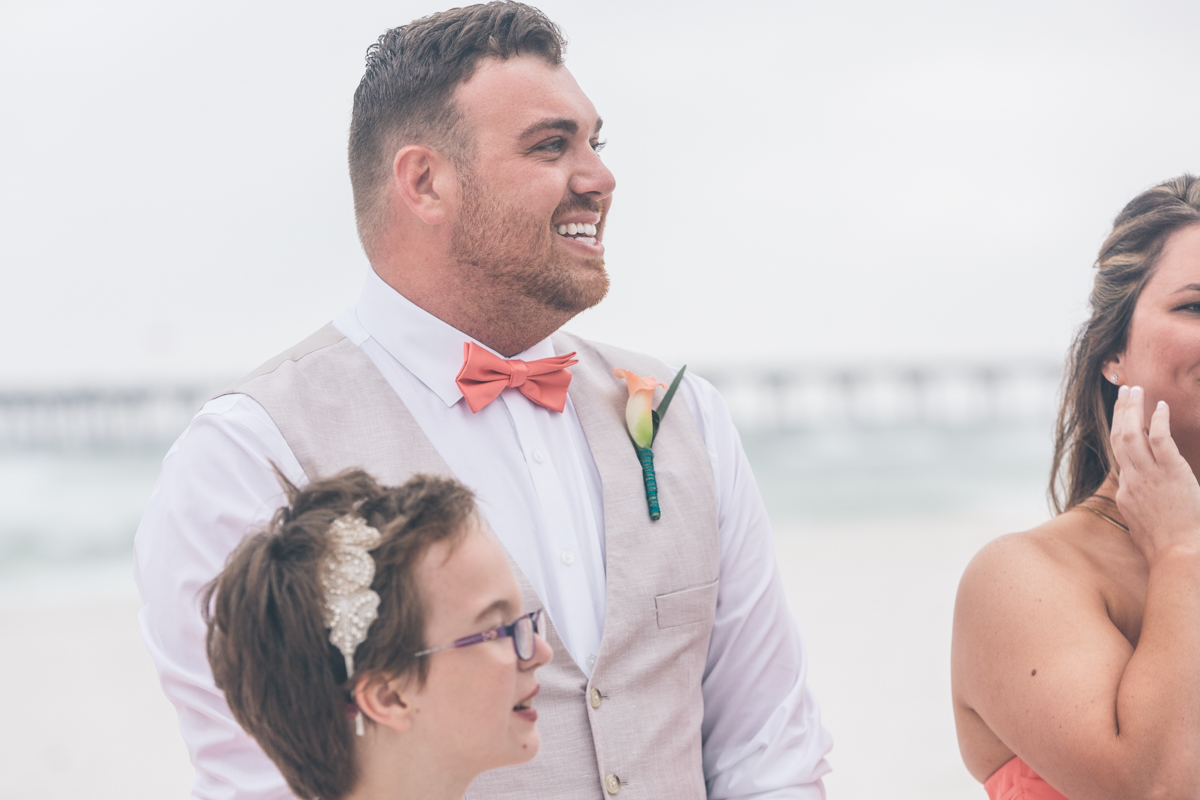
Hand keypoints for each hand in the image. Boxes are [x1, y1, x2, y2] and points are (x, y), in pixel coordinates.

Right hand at [1111, 385, 1199, 564]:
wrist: (1178, 555)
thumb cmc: (1167, 549)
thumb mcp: (1143, 530)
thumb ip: (1141, 513)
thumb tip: (1141, 508)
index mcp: (1125, 494)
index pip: (1120, 458)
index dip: (1120, 434)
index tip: (1124, 419)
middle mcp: (1131, 480)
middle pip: (1119, 438)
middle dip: (1121, 412)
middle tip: (1124, 392)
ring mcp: (1148, 475)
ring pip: (1131, 433)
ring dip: (1133, 409)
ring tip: (1135, 389)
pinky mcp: (1170, 472)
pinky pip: (1159, 439)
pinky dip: (1158, 420)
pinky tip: (1161, 406)